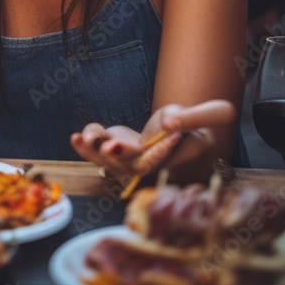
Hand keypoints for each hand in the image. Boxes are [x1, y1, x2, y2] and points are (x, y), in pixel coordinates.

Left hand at [71, 99, 235, 182]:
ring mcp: (128, 161)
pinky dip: (85, 147)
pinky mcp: (114, 153)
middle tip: (111, 146)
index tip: (163, 138)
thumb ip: (200, 116)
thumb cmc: (195, 127)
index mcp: (173, 161)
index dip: (160, 152)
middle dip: (121, 156)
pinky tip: (75, 138)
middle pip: (132, 168)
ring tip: (84, 138)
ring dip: (95, 150)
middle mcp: (148, 166)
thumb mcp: (209, 116)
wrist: (179, 133)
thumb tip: (171, 123)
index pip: (165, 162)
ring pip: (109, 161)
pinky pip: (98, 154)